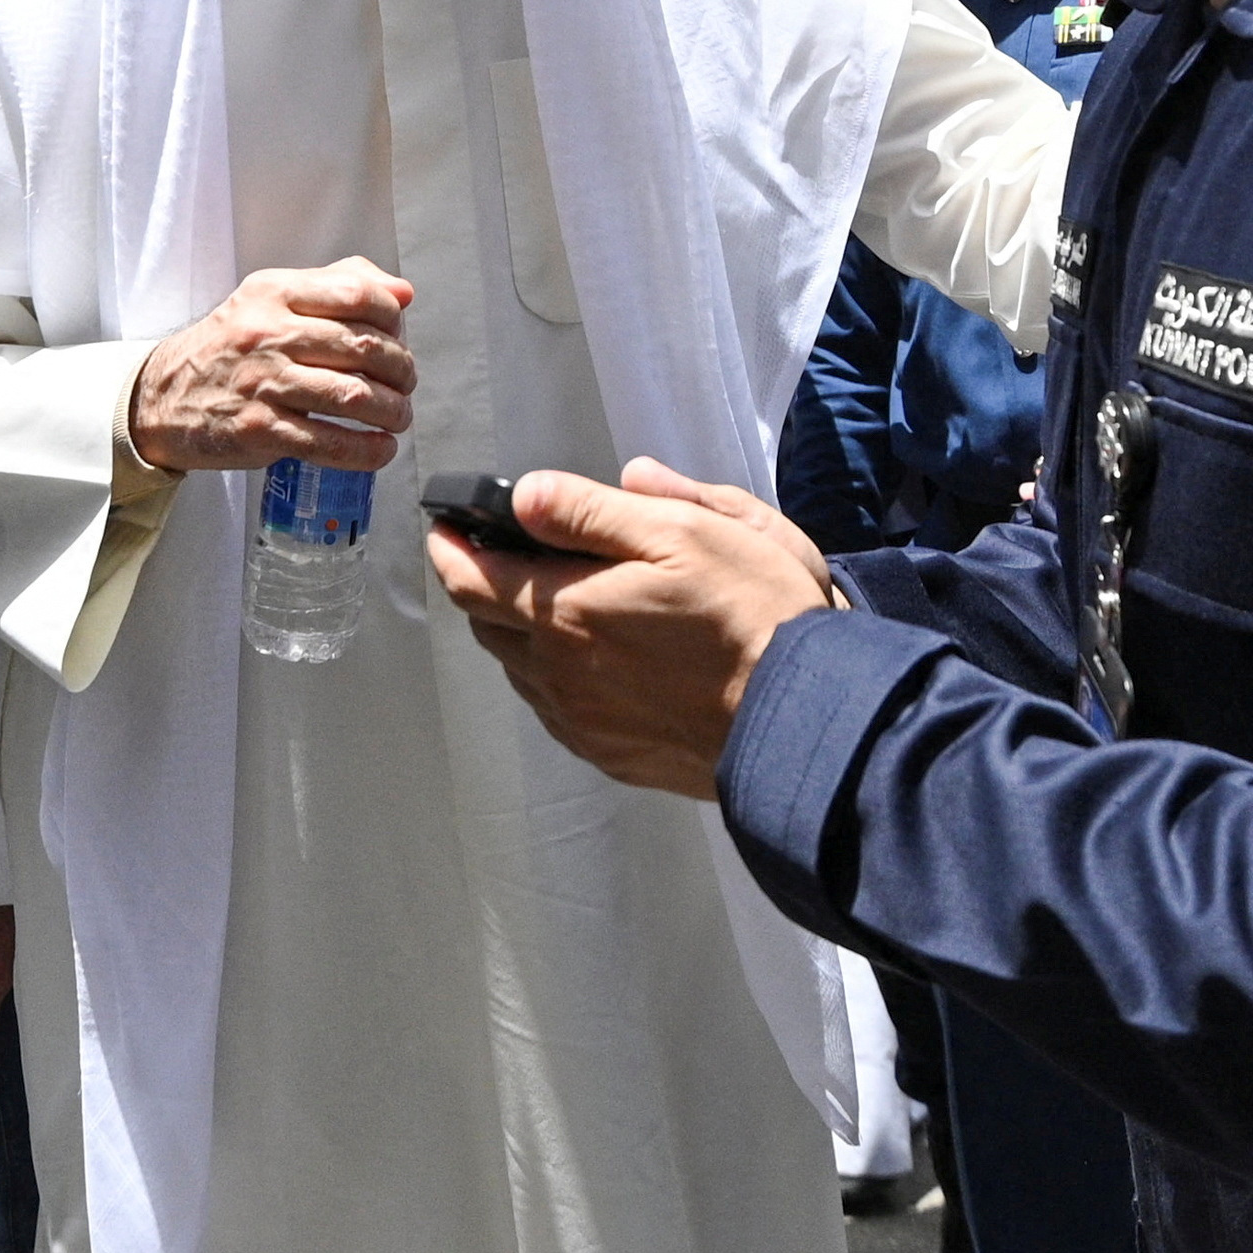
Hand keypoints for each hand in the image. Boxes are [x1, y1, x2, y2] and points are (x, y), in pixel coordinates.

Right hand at [127, 261, 417, 473]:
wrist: (162, 396)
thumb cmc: (230, 346)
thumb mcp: (271, 299)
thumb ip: (336, 285)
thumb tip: (403, 292)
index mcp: (274, 292)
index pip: (356, 293)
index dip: (393, 317)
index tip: (399, 335)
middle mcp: (267, 333)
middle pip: (363, 347)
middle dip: (401, 370)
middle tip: (406, 383)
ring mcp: (263, 383)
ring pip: (353, 396)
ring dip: (392, 411)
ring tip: (398, 416)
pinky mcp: (259, 430)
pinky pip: (329, 442)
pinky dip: (366, 451)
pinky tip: (381, 450)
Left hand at [430, 459, 837, 801]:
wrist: (804, 720)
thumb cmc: (752, 615)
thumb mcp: (682, 530)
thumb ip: (592, 511)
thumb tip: (526, 497)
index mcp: (566, 613)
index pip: (470, 579)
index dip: (450, 546)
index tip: (448, 525)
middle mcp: (559, 675)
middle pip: (488, 626)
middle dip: (487, 587)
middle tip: (511, 557)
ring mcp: (584, 723)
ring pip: (523, 671)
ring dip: (525, 634)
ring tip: (569, 604)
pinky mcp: (612, 755)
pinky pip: (561, 711)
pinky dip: (560, 678)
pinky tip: (603, 659)